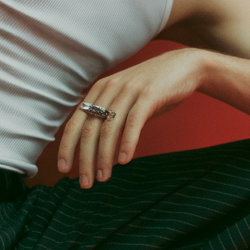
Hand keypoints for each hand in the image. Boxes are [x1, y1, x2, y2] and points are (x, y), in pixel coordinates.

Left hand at [58, 48, 205, 187]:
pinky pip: (133, 122)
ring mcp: (129, 91)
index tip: (64, 169)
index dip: (67, 147)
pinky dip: (127, 143)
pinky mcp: (149, 94)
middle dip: (85, 160)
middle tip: (85, 183)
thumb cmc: (153, 89)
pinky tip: (124, 161)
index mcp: (99, 91)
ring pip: (108, 129)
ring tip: (103, 178)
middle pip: (89, 130)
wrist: (184, 66)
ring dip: (104, 157)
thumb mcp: (125, 101)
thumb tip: (97, 151)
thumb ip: (110, 119)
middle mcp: (110, 89)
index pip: (75, 122)